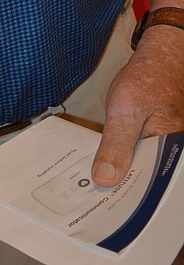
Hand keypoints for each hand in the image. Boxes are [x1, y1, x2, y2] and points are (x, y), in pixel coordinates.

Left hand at [92, 27, 183, 185]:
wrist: (157, 60)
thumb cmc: (148, 79)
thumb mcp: (125, 110)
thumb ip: (117, 145)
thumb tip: (106, 177)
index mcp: (173, 151)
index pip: (149, 185)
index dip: (125, 195)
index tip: (100, 204)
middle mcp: (173, 155)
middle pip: (143, 181)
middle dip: (119, 187)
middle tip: (91, 194)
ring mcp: (164, 149)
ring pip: (138, 171)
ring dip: (119, 175)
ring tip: (95, 182)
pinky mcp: (154, 144)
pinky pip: (137, 160)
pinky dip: (121, 163)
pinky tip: (105, 167)